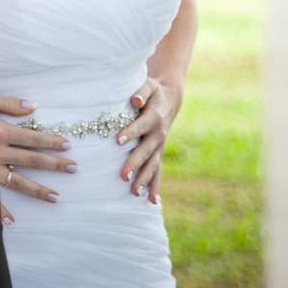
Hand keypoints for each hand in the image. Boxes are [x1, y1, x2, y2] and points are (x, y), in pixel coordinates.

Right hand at [0, 92, 75, 224]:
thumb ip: (6, 103)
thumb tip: (32, 106)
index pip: (32, 137)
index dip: (50, 141)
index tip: (67, 146)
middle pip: (31, 159)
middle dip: (53, 164)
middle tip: (74, 168)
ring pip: (17, 182)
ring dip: (37, 190)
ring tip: (56, 197)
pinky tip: (11, 222)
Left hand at [116, 78, 182, 203]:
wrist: (170, 99)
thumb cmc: (153, 91)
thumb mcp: (149, 85)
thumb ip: (141, 91)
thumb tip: (134, 99)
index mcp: (154, 117)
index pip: (141, 126)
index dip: (130, 132)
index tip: (117, 140)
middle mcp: (158, 134)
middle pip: (146, 151)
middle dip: (134, 164)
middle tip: (122, 176)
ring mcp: (160, 146)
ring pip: (152, 165)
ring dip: (144, 179)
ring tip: (134, 193)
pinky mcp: (159, 152)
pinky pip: (158, 170)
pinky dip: (155, 186)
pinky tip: (151, 201)